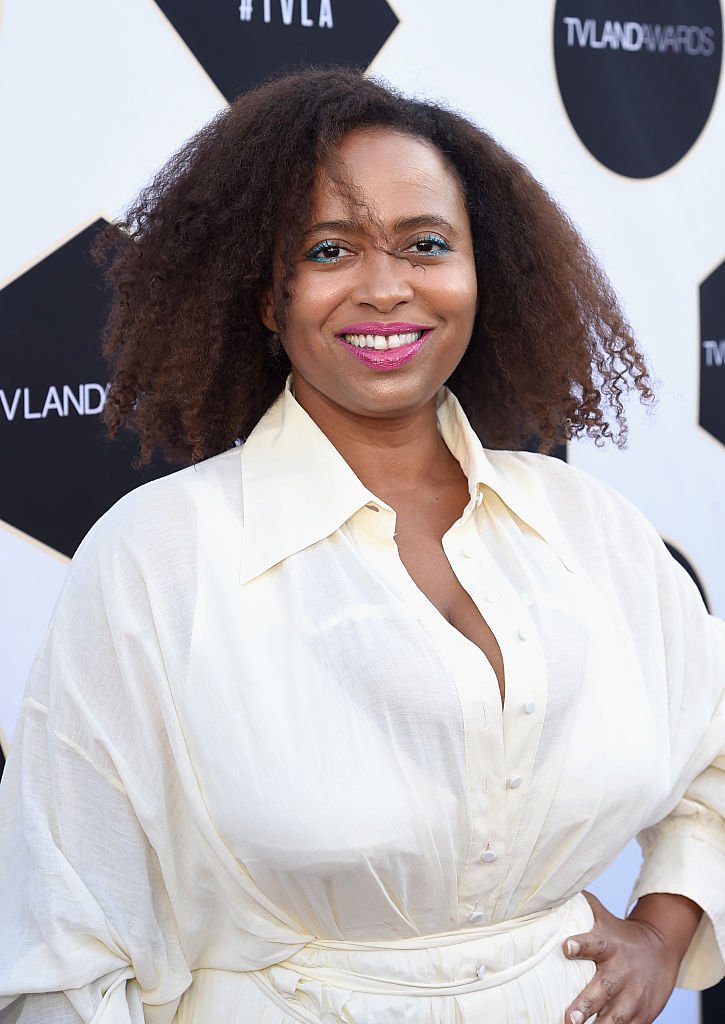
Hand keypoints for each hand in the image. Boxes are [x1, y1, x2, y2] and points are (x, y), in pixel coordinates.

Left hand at [562, 891, 690, 1023]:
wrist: (661, 949)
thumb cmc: (619, 935)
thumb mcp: (602, 917)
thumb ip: (579, 907)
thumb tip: (548, 891)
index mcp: (610, 945)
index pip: (595, 943)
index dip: (581, 944)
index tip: (566, 946)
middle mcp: (622, 971)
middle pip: (604, 988)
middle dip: (586, 1004)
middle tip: (569, 1017)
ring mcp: (634, 996)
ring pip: (617, 1016)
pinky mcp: (642, 1015)